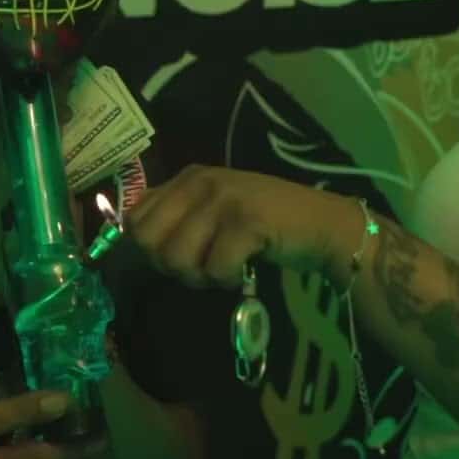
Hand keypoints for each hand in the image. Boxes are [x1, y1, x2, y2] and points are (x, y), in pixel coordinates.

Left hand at [126, 164, 365, 288]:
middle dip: (171, 266)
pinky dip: (227, 281)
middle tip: (203, 266)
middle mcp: (200, 181)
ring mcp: (224, 199)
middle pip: (148, 241)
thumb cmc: (266, 225)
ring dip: (200, 276)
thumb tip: (134, 240)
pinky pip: (214, 269)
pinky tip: (245, 271)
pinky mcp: (246, 221)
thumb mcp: (213, 212)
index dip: (149, 248)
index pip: (135, 218)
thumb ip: (177, 219)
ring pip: (177, 258)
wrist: (324, 226)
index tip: (181, 255)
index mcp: (187, 178)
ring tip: (225, 268)